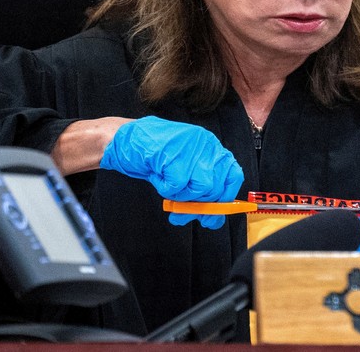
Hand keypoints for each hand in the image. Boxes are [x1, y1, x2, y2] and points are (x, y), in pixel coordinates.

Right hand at [100, 116, 243, 228]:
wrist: (125, 139)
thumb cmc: (155, 156)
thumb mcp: (184, 171)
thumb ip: (201, 190)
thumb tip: (214, 219)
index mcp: (210, 146)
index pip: (233, 174)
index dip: (225, 198)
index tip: (213, 212)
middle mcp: (205, 144)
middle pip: (216, 186)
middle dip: (199, 205)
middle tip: (182, 209)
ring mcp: (190, 147)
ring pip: (201, 188)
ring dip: (182, 196)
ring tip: (168, 187)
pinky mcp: (172, 153)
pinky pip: (177, 186)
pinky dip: (166, 190)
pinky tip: (159, 178)